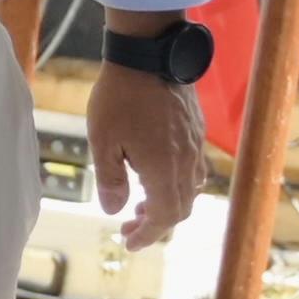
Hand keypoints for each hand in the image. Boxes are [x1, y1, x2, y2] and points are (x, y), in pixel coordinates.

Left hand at [86, 60, 206, 248]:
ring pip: (190, 188)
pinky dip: (177, 182)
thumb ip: (110, 179)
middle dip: (156, 223)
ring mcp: (196, 145)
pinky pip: (194, 167)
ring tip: (141, 203)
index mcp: (164, 170)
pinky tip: (156, 173)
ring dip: (168, 203)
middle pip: (181, 207)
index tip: (129, 243)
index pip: (164, 217)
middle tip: (130, 226)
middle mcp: (187, 162)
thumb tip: (114, 210)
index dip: (148, 235)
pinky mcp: (196, 129)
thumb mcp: (102, 140)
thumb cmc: (120, 97)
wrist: (149, 55)